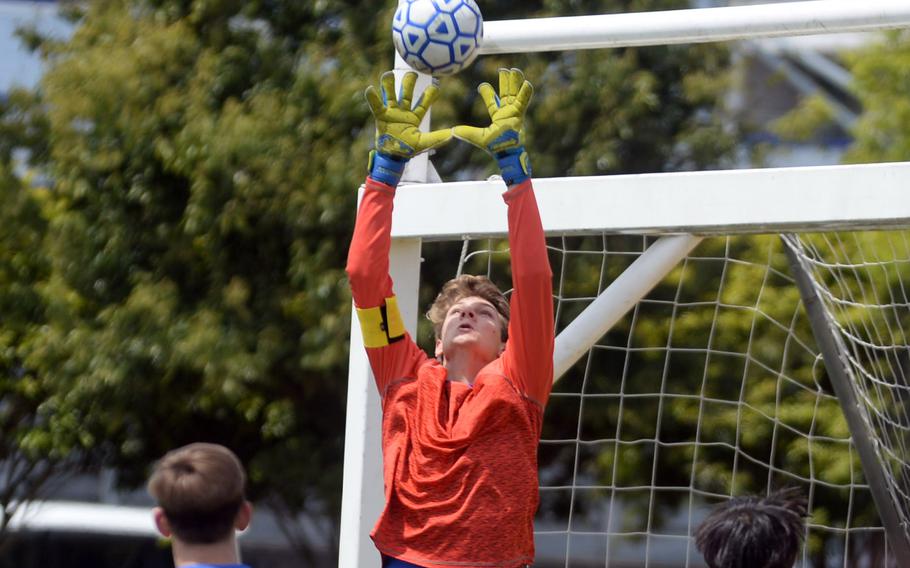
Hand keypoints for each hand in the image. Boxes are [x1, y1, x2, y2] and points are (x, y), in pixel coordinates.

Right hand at [365, 71, 451, 185]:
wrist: (392, 156)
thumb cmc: (408, 149)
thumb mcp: (424, 143)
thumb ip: (437, 137)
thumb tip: (453, 134)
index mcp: (415, 116)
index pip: (423, 102)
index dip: (429, 94)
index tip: (435, 86)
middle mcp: (403, 111)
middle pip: (406, 92)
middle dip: (409, 81)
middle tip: (414, 73)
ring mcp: (391, 112)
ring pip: (390, 94)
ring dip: (389, 84)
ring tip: (388, 74)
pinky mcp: (380, 116)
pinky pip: (376, 105)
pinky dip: (372, 97)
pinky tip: (370, 88)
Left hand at [453, 68, 532, 185]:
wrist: (507, 153)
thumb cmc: (496, 147)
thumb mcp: (478, 137)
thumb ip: (467, 132)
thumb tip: (452, 130)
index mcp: (498, 117)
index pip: (492, 102)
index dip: (487, 93)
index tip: (482, 85)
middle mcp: (507, 113)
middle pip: (506, 94)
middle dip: (505, 82)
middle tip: (503, 69)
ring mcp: (514, 113)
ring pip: (515, 94)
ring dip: (515, 82)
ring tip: (515, 70)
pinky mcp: (520, 115)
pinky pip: (524, 102)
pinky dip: (526, 93)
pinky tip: (527, 82)